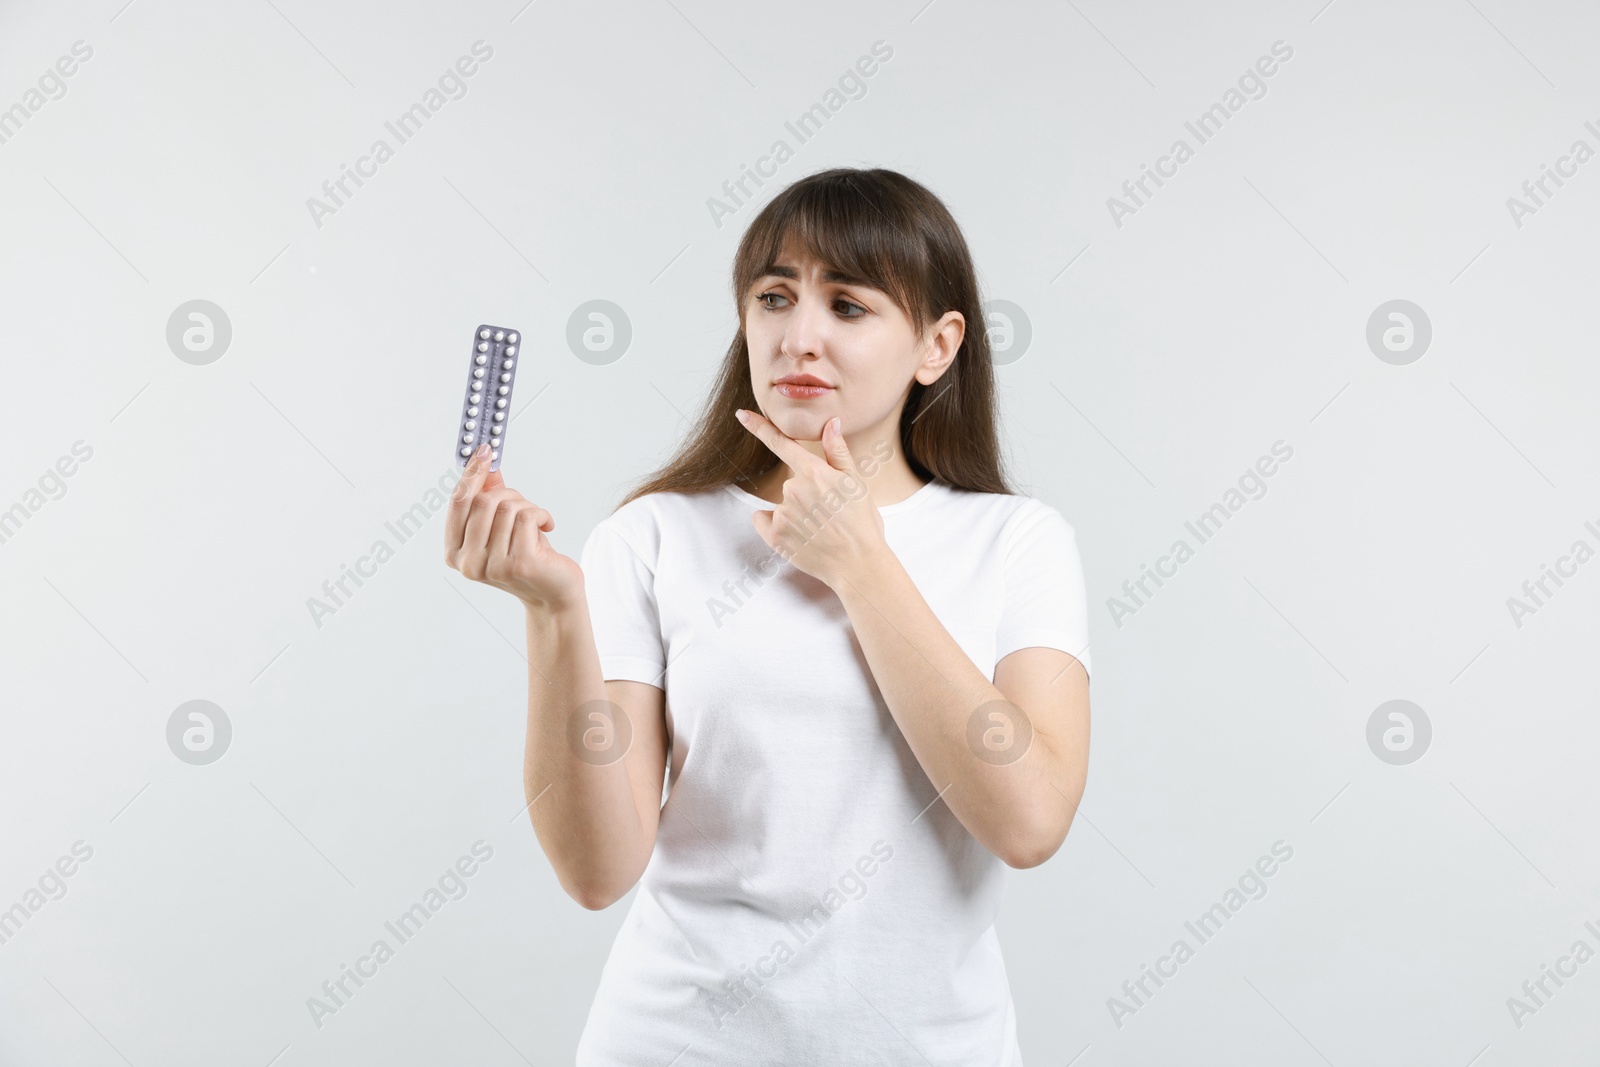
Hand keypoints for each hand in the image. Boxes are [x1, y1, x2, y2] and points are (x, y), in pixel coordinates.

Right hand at [444, 444, 583, 609]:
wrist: (553, 593)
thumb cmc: (527, 557)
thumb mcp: (502, 525)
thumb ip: (489, 495)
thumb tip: (484, 460)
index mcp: (455, 552)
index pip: (458, 502)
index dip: (472, 473)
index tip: (486, 450)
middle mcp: (468, 563)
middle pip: (483, 501)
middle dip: (509, 494)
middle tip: (524, 504)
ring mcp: (492, 566)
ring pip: (507, 507)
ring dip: (528, 507)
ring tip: (535, 523)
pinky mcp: (519, 564)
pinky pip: (527, 516)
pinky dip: (541, 514)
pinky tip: (546, 528)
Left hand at [734, 409, 887, 589]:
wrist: (859, 565)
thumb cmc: (863, 524)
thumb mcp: (856, 483)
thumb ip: (838, 452)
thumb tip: (831, 422)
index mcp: (815, 473)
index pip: (782, 444)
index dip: (759, 427)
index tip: (742, 415)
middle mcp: (794, 489)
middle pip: (792, 484)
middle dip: (807, 495)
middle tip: (830, 514)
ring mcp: (782, 513)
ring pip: (781, 505)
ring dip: (795, 514)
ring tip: (820, 530)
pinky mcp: (774, 536)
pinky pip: (764, 521)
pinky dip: (775, 528)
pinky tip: (799, 537)